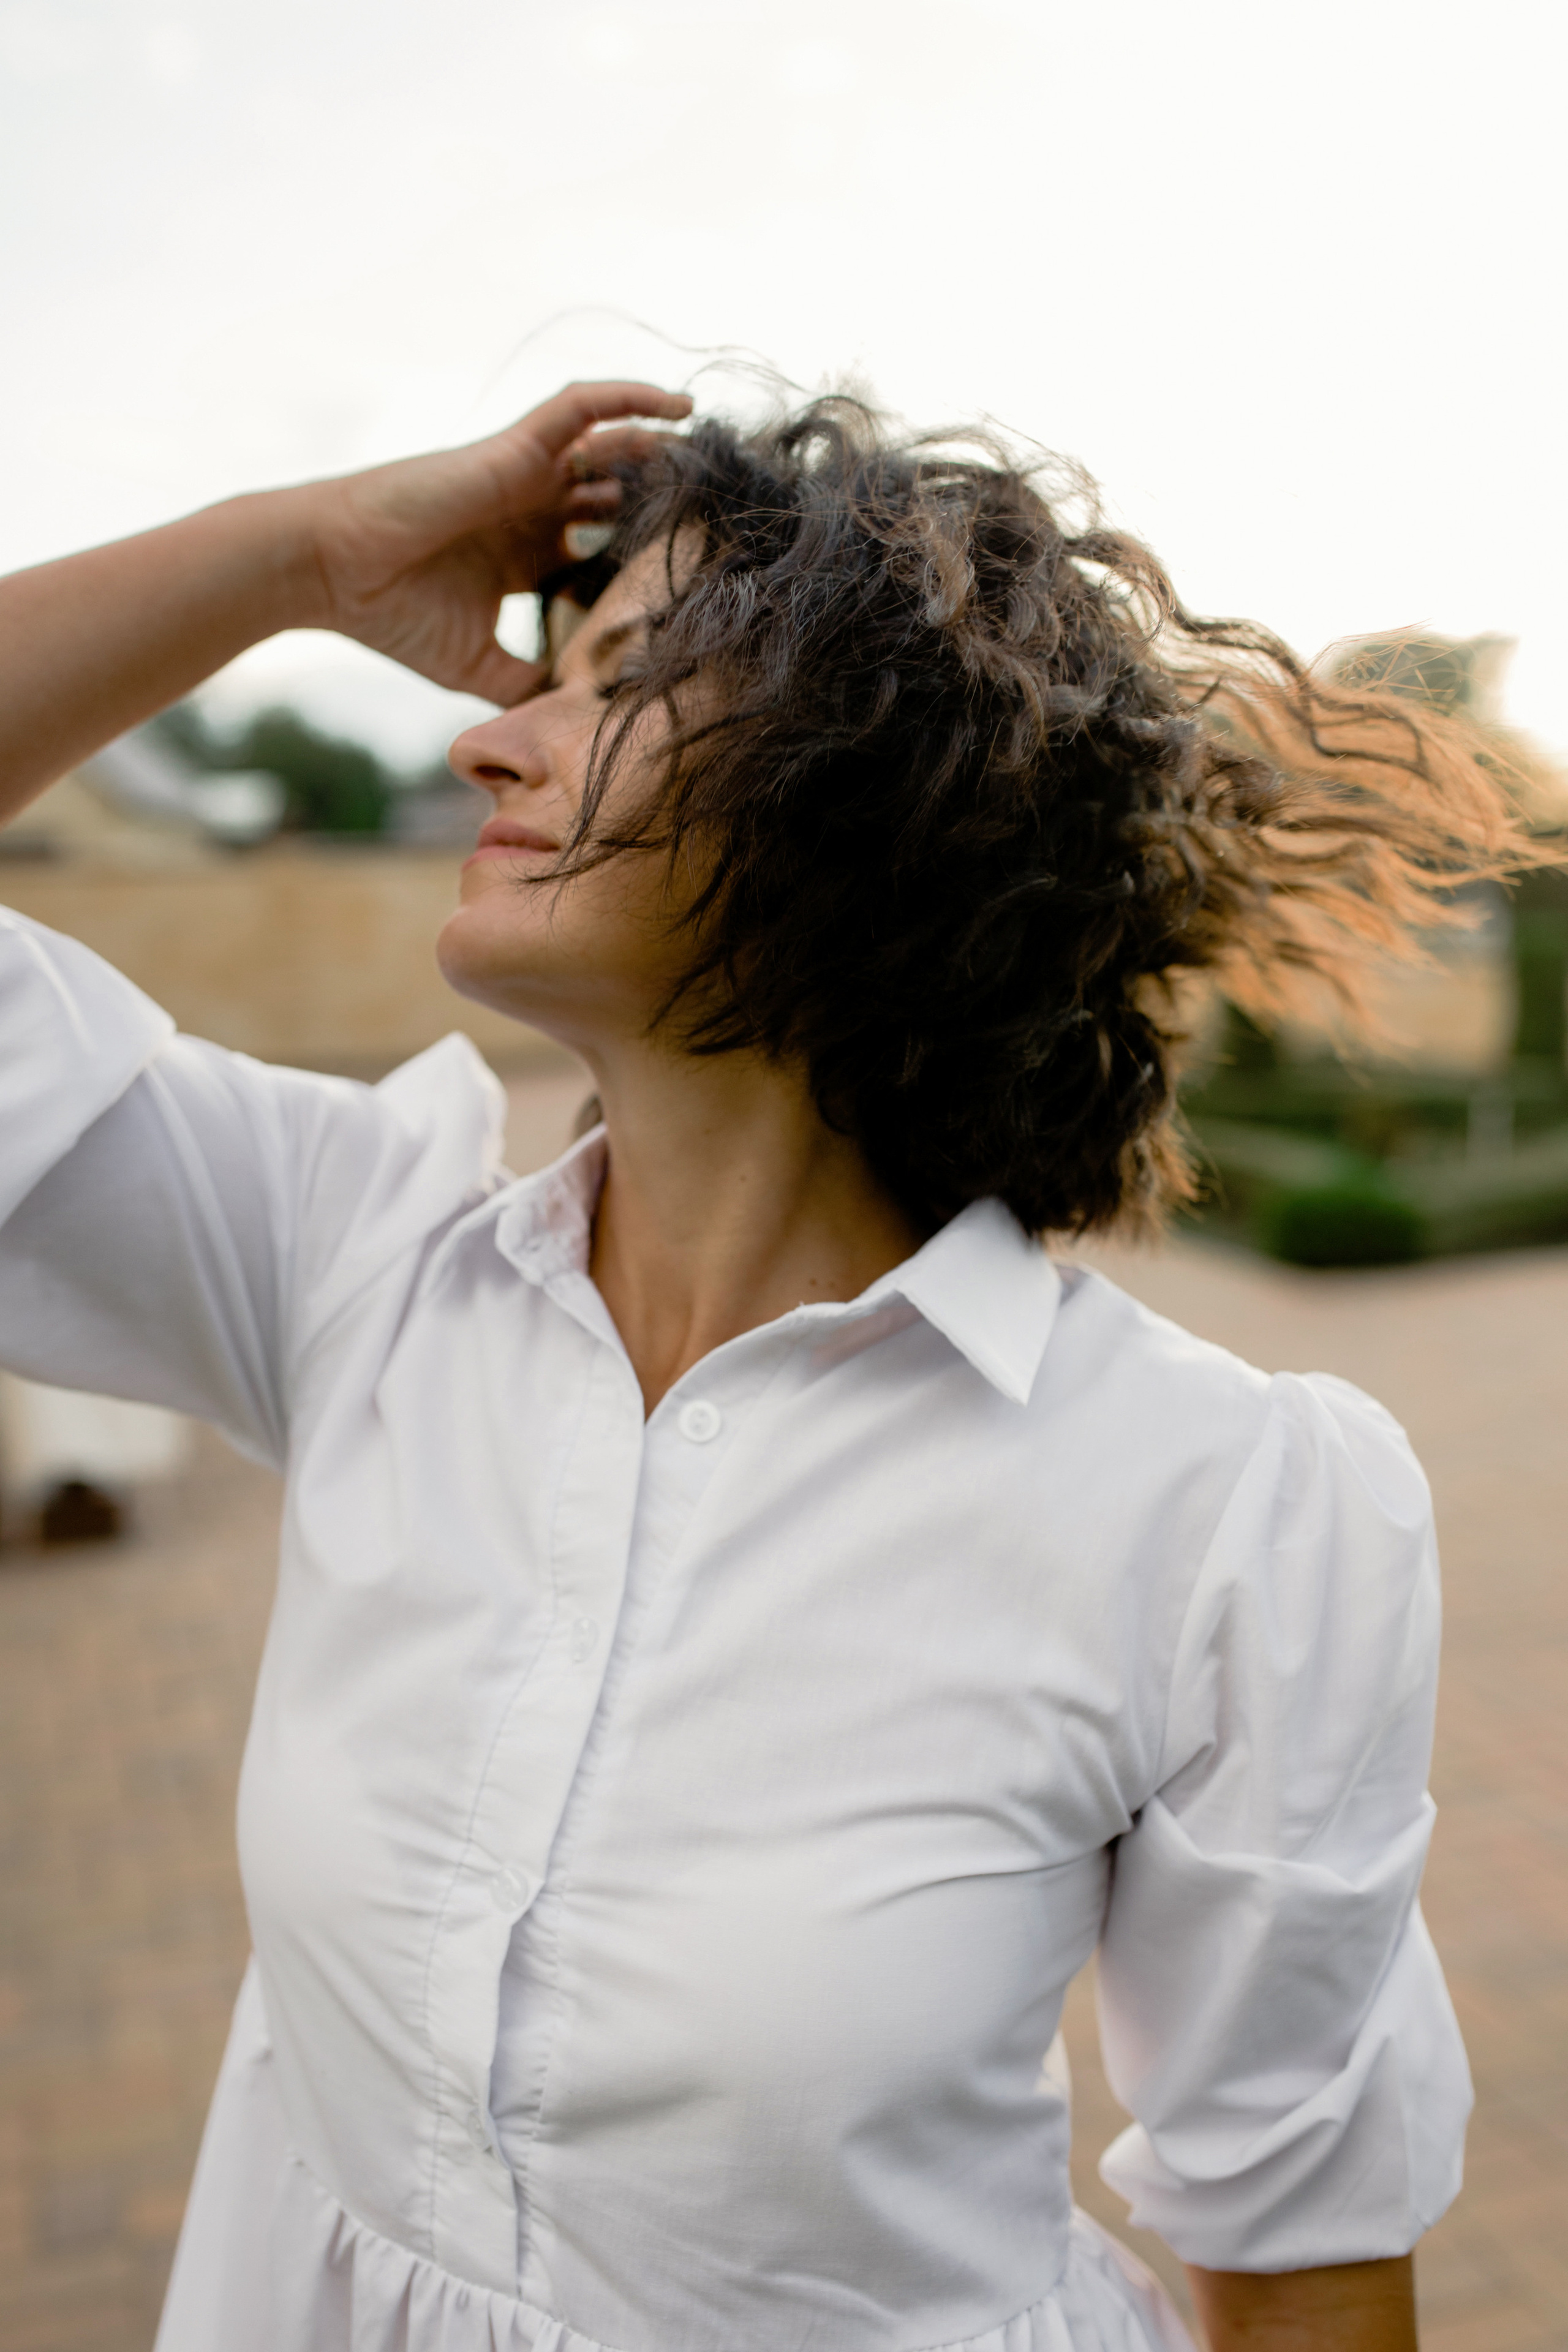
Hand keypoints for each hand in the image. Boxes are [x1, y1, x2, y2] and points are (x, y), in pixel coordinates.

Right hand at [305, 380, 692, 705]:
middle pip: (614, 499)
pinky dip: (628, 398)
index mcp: (523, 557)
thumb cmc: (390, 616)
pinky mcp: (514, 448)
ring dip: (660, 451)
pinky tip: (678, 406)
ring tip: (715, 458)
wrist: (331, 573)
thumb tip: (575, 719)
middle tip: (723, 518)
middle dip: (663, 506)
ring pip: (609, 449)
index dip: (642, 561)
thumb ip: (527, 684)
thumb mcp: (476, 667)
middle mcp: (530, 512)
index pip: (598, 552)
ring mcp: (523, 476)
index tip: (694, 580)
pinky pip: (581, 407)